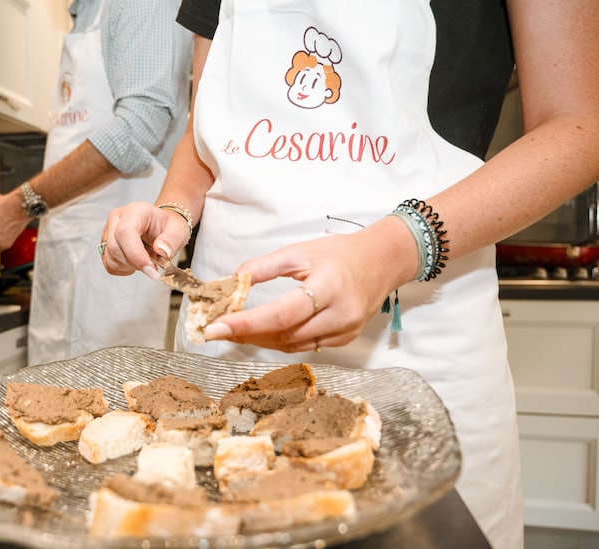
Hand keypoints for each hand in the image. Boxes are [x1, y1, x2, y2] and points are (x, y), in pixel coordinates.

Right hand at [100, 201, 191, 279]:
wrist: (160, 226)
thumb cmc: (167, 226)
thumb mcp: (178, 230)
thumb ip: (172, 239)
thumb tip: (162, 250)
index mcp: (135, 211)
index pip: (125, 232)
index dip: (135, 254)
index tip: (151, 270)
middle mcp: (117, 219)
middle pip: (115, 247)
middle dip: (135, 263)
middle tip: (153, 268)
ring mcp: (108, 232)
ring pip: (110, 257)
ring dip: (130, 267)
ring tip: (146, 260)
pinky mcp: (106, 245)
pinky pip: (109, 264)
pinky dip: (124, 269)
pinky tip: (136, 262)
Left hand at [203, 219, 414, 350]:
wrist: (382, 261)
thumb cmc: (339, 253)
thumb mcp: (299, 251)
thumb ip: (262, 267)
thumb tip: (230, 283)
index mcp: (328, 286)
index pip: (281, 314)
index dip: (246, 323)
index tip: (215, 327)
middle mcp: (340, 313)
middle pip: (284, 335)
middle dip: (246, 333)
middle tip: (216, 328)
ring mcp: (346, 331)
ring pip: (292, 345)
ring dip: (259, 340)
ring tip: (233, 330)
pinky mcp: (346, 339)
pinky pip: (305, 346)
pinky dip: (279, 341)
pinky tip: (261, 332)